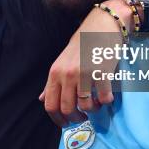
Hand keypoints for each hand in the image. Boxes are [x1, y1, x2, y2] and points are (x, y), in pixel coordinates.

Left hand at [40, 6, 122, 126]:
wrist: (102, 24)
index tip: (66, 123)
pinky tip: (106, 96)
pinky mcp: (102, 73)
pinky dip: (106, 101)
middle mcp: (67, 74)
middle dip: (76, 118)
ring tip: (96, 104)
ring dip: (93, 110)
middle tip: (83, 117)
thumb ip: (52, 82)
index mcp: (55, 72)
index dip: (57, 119)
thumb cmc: (82, 44)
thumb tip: (41, 100)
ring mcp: (84, 74)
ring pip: (86, 106)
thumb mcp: (62, 62)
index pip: (50, 104)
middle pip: (67, 109)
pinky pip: (104, 98)